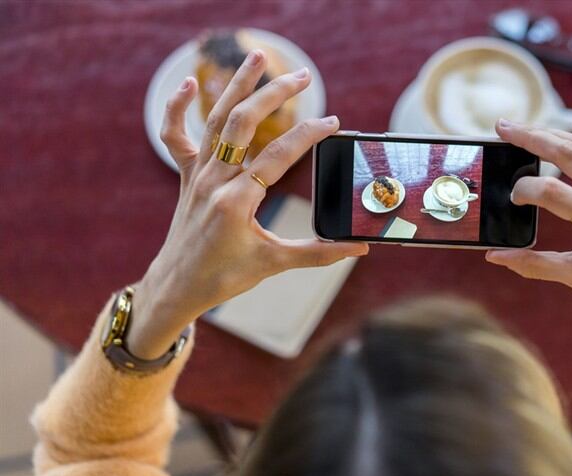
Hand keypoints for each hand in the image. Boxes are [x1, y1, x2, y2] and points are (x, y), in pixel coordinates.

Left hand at [127, 50, 367, 358]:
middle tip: (303, 76)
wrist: (177, 287)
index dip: (308, 135)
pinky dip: (177, 108)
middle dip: (274, 94)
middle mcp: (215, 181)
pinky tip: (190, 83)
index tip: (332, 123)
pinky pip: (176, 136)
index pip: (278, 156)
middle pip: (243, 122)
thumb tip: (359, 247)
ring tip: (259, 57)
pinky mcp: (188, 177)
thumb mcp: (273, 264)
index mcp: (237, 202)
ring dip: (236, 85)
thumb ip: (319, 253)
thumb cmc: (224, 278)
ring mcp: (198, 175)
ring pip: (214, 119)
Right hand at [487, 120, 571, 394]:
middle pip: (570, 153)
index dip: (526, 189)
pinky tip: (556, 147)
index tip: (512, 197)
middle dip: (532, 137)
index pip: (554, 192)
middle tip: (503, 127)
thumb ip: (535, 265)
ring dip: (553, 135)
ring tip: (523, 130)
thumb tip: (495, 258)